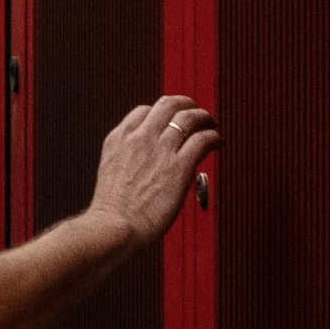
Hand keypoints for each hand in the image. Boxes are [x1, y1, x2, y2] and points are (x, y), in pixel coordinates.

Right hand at [90, 94, 219, 243]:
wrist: (114, 224)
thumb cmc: (112, 209)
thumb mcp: (110, 172)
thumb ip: (126, 159)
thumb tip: (144, 164)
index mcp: (119, 138)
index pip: (144, 111)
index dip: (161, 113)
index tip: (171, 121)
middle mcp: (140, 137)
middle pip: (167, 104)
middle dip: (186, 104)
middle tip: (196, 111)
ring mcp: (160, 149)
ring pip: (188, 118)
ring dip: (204, 118)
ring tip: (211, 124)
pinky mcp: (179, 166)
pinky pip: (203, 140)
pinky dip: (214, 136)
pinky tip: (219, 141)